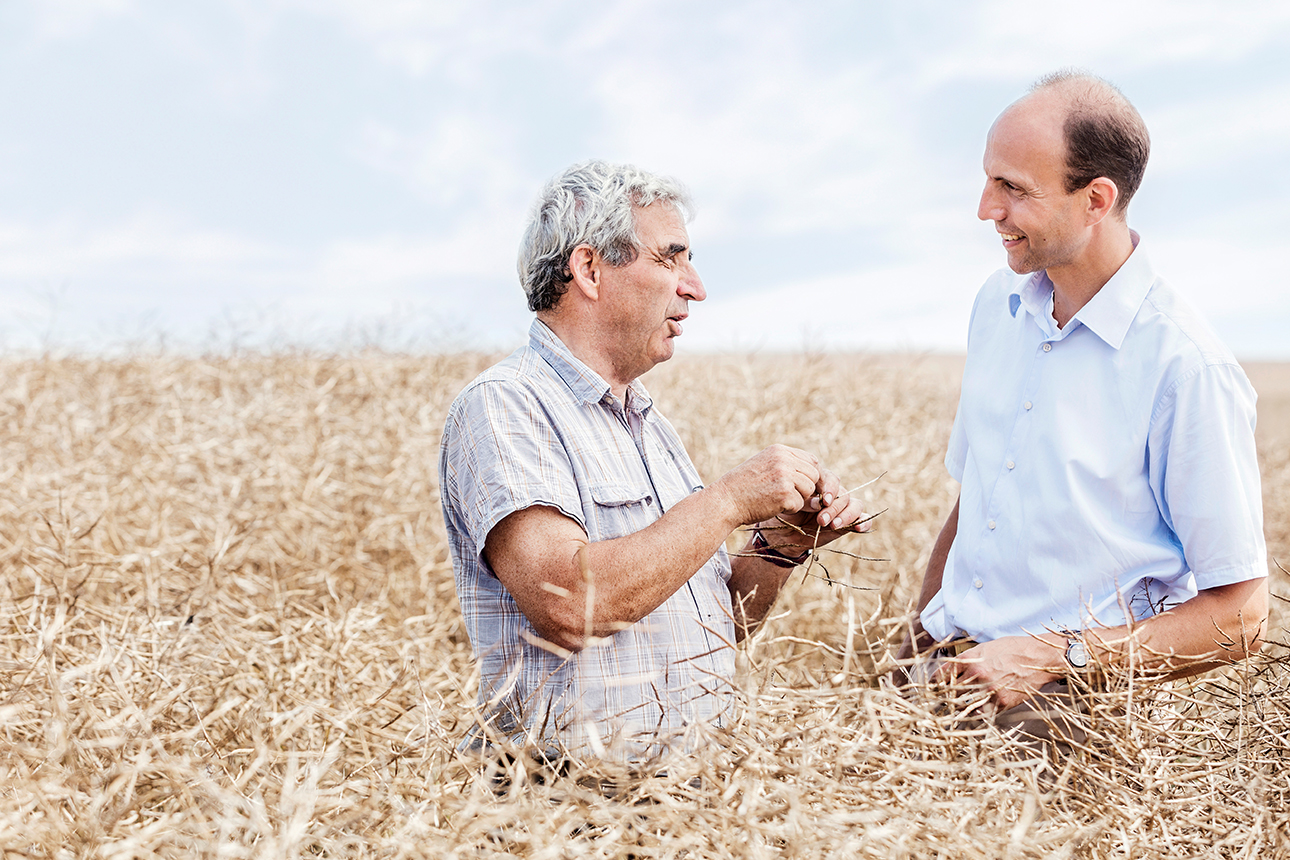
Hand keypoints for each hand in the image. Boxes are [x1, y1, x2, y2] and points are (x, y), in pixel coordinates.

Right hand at [714, 444, 822, 526]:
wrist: (725, 501)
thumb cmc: (743, 487)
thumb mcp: (763, 465)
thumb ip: (785, 465)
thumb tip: (814, 473)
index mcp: (779, 450)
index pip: (811, 460)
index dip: (812, 474)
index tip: (806, 486)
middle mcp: (784, 460)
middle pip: (814, 474)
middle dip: (807, 488)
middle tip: (792, 496)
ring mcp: (785, 476)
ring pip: (809, 490)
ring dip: (798, 499)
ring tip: (778, 499)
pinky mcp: (785, 494)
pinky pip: (800, 504)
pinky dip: (789, 509)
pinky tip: (773, 506)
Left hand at [762, 466, 869, 554]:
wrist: (785, 534)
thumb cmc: (787, 513)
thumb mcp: (791, 504)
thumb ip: (805, 501)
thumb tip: (819, 502)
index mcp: (821, 483)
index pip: (832, 480)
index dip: (829, 489)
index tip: (822, 500)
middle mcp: (835, 494)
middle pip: (843, 494)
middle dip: (833, 507)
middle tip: (821, 520)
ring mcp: (843, 507)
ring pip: (855, 504)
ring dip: (846, 515)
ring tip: (833, 525)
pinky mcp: (850, 522)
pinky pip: (864, 518)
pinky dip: (864, 522)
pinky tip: (858, 527)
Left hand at [933, 635, 1063, 711]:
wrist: (1039, 658)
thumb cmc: (1014, 649)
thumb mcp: (986, 647)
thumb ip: (968, 659)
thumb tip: (953, 670)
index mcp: (970, 659)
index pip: (942, 674)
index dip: (934, 683)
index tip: (931, 688)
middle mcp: (976, 675)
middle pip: (951, 692)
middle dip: (945, 697)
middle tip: (940, 702)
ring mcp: (989, 690)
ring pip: (965, 705)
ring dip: (959, 707)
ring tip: (954, 710)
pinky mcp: (1001, 703)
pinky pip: (982, 713)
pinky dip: (976, 714)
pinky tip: (974, 713)